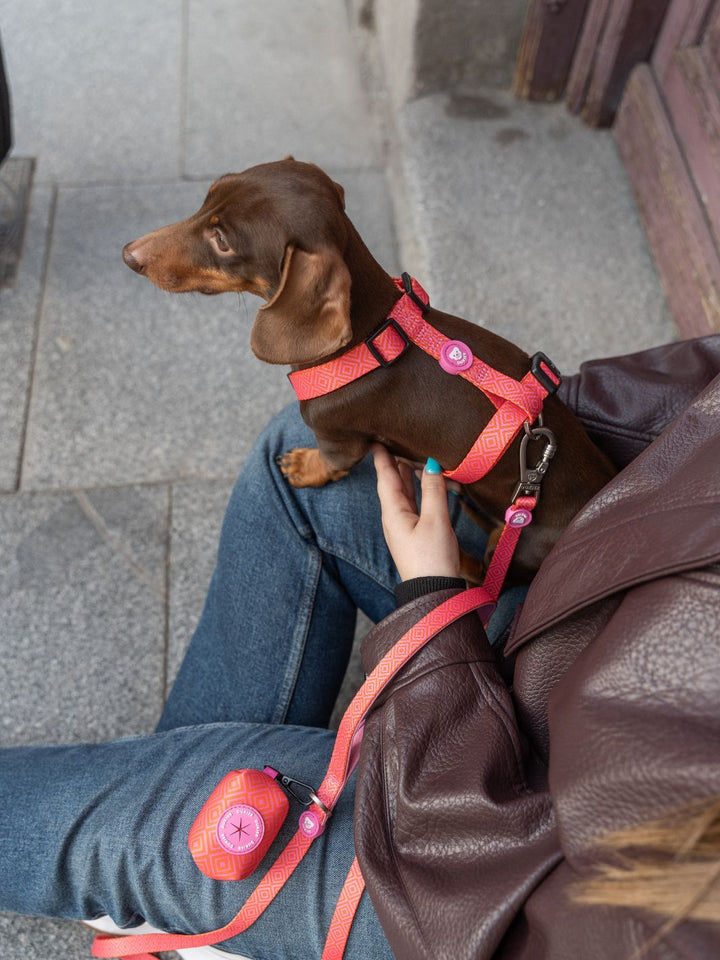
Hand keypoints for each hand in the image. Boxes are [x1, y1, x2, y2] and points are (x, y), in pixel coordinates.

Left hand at [371, 444, 460, 580]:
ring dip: (406, 475)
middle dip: (394, 462)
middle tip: (395, 440)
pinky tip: (423, 483)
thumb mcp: (436, 521)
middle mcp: (394, 517)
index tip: (375, 439)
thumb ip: (434, 490)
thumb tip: (432, 465)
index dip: (382, 458)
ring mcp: (403, 526)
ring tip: (409, 454)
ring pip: (403, 493)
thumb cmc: (432, 558)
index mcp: (393, 512)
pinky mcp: (414, 533)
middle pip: (392, 483)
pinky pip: (413, 504)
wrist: (432, 592)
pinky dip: (417, 489)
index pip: (385, 477)